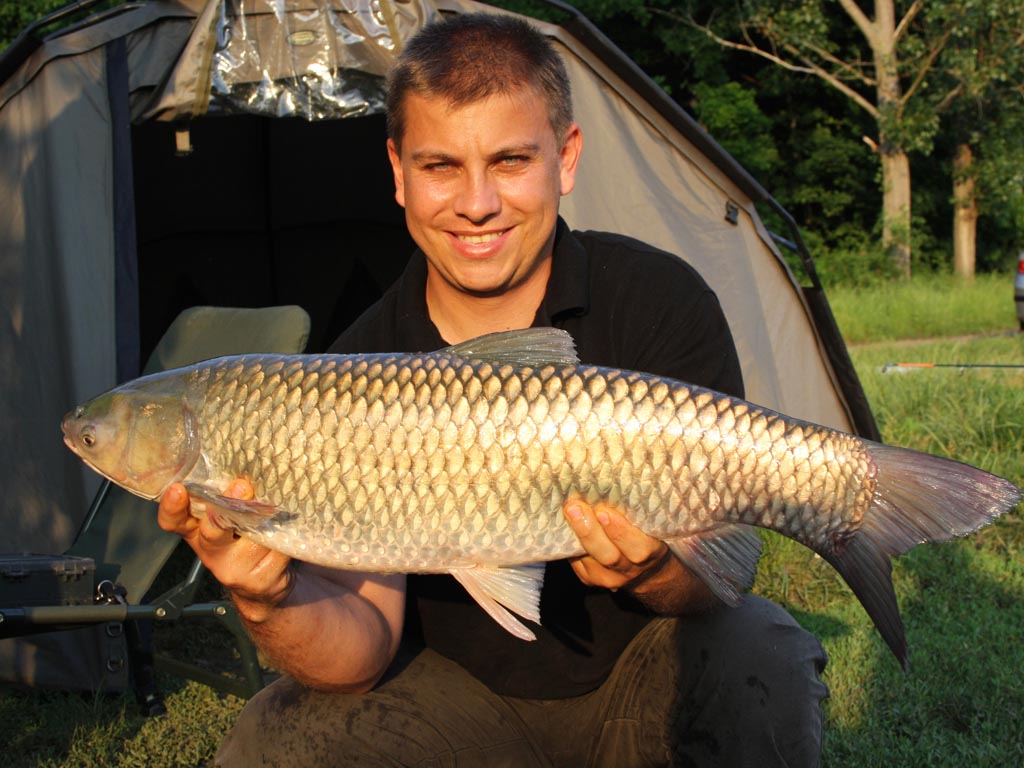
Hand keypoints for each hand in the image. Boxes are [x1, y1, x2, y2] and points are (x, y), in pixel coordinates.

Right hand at [157, 480, 293, 622]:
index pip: (174, 521)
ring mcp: (234, 569)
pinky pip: (277, 550)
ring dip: (269, 520)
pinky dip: (285, 537)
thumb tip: (243, 472)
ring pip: (254, 537)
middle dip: (227, 508)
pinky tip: (288, 532)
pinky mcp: (258, 580)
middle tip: (240, 487)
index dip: (172, 507)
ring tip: (277, 508)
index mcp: (197, 531)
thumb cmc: (246, 540)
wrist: (264, 585)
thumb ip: (228, 499)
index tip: (178, 489)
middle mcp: (211, 551)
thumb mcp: (230, 518)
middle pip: (212, 531)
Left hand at [562, 499, 670, 590]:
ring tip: (568, 511)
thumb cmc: (648, 538)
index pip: (640, 548)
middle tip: (576, 507)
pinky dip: (569, 540)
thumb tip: (612, 483)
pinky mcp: (589, 579)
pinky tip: (563, 522)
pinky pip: (576, 561)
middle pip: (609, 556)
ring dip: (576, 533)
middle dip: (590, 531)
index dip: (621, 532)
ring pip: (589, 560)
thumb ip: (637, 513)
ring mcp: (608, 578)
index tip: (605, 512)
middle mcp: (630, 570)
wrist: (646, 573)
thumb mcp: (652, 527)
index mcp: (652, 554)